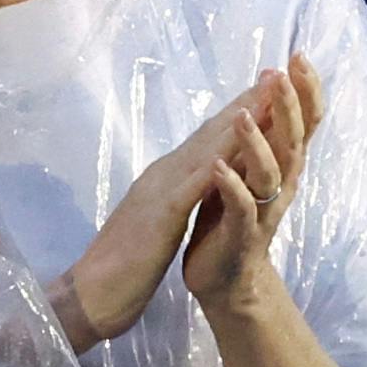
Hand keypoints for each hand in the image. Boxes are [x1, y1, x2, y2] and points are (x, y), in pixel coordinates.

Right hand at [52, 56, 318, 345]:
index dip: (235, 114)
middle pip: (209, 134)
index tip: (262, 90)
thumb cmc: (121, 263)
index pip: (205, 141)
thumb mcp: (155, 222)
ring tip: (266, 94)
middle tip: (273, 73)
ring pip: (205, 149)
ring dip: (237, 120)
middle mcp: (163, 175)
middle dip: (243, 104)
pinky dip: (215, 162)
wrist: (92, 293)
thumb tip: (186, 182)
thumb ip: (169, 197)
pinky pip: (193, 184)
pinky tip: (236, 145)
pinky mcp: (162, 215)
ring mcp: (160, 191)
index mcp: (164, 180)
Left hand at [180, 57, 322, 307]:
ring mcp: (264, 211)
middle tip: (281, 73)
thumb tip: (265, 97)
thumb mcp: (248, 173)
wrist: (226, 280)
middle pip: (292, 140)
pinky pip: (242, 209)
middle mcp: (280, 186)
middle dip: (288, 106)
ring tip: (246, 115)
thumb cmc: (232, 220)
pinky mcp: (241, 236)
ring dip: (257, 142)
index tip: (299, 55)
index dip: (304, 91)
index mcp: (280, 168)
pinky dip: (231, 187)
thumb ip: (260, 141)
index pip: (300, 123)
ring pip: (269, 172)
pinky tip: (219, 168)